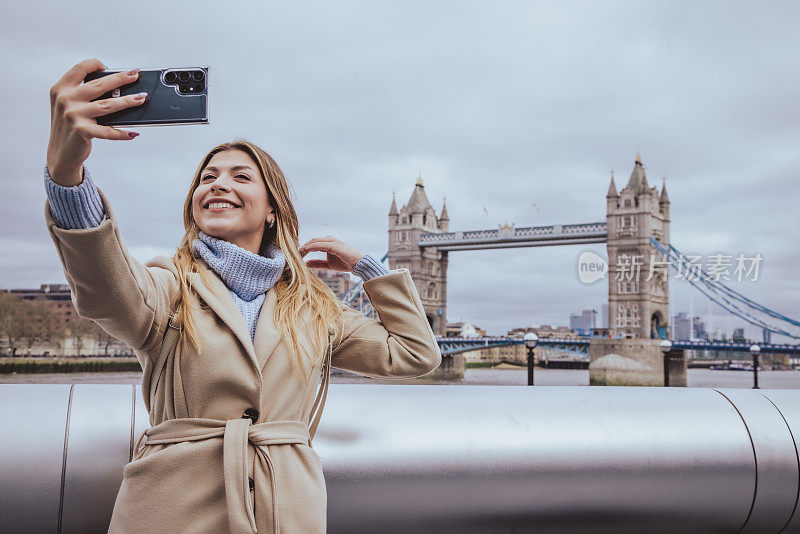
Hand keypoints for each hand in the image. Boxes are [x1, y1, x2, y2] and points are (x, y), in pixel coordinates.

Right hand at [47, 58, 146, 185]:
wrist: (61, 153)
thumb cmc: (70, 126)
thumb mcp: (70, 106)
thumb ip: (85, 95)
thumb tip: (118, 89)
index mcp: (61, 89)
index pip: (80, 69)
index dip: (95, 64)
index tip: (109, 67)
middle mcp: (66, 100)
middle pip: (99, 85)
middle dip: (120, 78)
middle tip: (135, 75)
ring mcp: (73, 115)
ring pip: (107, 105)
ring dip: (127, 101)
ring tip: (141, 98)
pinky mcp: (82, 131)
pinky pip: (108, 131)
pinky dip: (122, 133)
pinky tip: (133, 132)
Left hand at [299, 236, 363, 271]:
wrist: (357, 264)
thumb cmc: (345, 263)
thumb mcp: (328, 264)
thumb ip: (317, 263)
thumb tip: (306, 264)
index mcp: (327, 242)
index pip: (312, 243)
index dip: (304, 249)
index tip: (296, 256)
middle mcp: (328, 239)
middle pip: (311, 241)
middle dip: (302, 248)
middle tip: (294, 255)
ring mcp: (331, 241)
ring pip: (314, 242)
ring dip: (304, 247)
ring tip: (298, 254)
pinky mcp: (333, 245)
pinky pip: (319, 245)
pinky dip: (311, 247)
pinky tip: (305, 251)